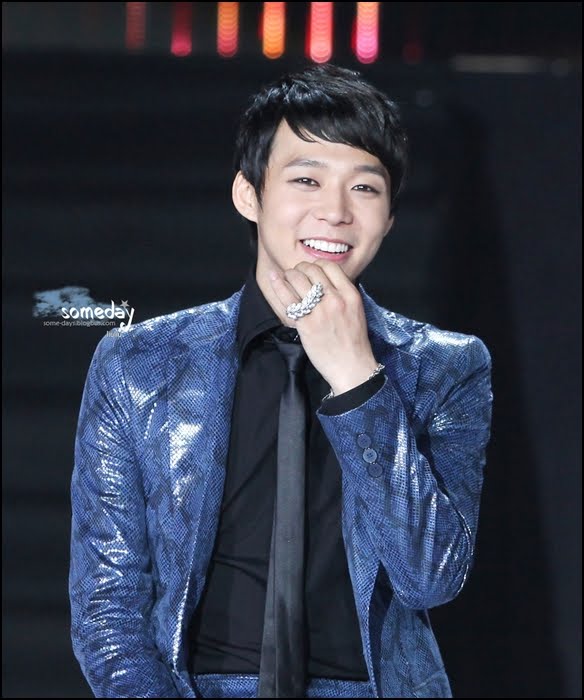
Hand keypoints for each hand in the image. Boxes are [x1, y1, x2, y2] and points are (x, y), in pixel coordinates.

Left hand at [269, 261, 378, 394]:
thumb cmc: (353, 342)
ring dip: (289, 275)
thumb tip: (324, 281)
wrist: (351, 366)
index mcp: (350, 295)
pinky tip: (273, 278)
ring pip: (298, 279)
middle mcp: (335, 299)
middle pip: (312, 269)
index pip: (330, 266)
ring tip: (287, 278)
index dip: (316, 264)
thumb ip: (342, 294)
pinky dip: (278, 285)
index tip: (311, 271)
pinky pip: (287, 297)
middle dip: (301, 268)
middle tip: (296, 275)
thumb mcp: (355, 311)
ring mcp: (320, 311)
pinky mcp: (306, 323)